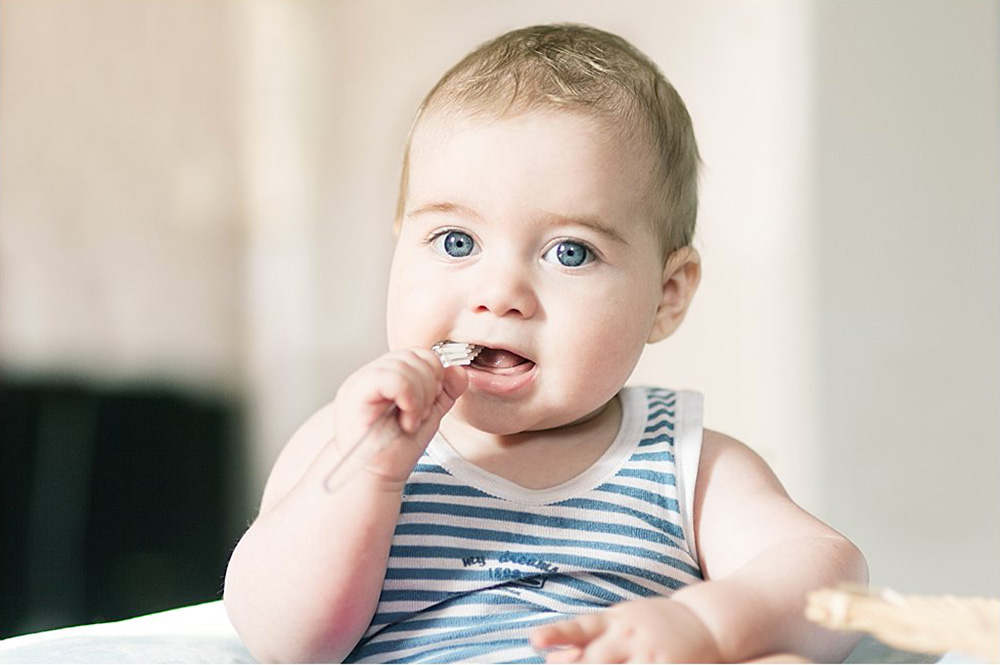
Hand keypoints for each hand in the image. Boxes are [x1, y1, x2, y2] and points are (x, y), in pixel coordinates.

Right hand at [333, 347, 467, 486]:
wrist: (375, 478)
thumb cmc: (396, 450)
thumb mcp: (428, 414)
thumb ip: (445, 391)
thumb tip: (459, 370)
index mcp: (387, 374)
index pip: (419, 354)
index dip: (435, 375)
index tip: (430, 405)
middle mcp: (371, 373)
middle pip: (415, 355)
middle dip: (429, 387)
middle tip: (421, 415)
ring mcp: (360, 381)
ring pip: (405, 364)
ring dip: (419, 396)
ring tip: (411, 421)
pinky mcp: (355, 393)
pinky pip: (392, 377)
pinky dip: (409, 398)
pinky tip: (406, 421)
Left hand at [530, 596, 722, 663]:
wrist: (705, 622)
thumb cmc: (650, 625)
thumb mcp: (617, 623)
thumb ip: (583, 640)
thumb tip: (547, 658)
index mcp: (613, 621)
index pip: (579, 627)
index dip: (556, 633)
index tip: (533, 639)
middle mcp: (629, 635)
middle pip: (595, 659)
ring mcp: (651, 654)